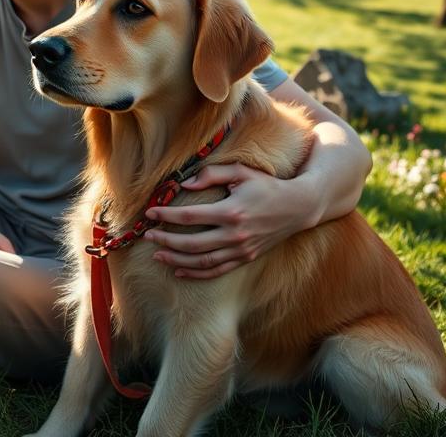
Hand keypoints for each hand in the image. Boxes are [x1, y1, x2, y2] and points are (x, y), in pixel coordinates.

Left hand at [143, 163, 310, 279]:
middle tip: (147, 237)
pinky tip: (179, 271)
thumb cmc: (266, 185)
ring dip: (177, 260)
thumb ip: (211, 175)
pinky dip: (196, 274)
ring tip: (157, 256)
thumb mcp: (240, 172)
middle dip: (166, 241)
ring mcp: (241, 249)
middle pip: (192, 243)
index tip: (150, 213)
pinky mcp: (246, 258)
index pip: (190, 216)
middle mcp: (235, 234)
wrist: (297, 207)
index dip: (166, 216)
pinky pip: (217, 270)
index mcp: (231, 211)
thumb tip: (183, 184)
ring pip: (202, 261)